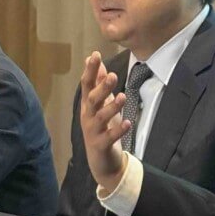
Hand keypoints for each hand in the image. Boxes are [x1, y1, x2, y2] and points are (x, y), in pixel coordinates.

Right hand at [80, 51, 128, 192]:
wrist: (101, 161)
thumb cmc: (101, 127)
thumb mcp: (100, 103)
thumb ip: (97, 81)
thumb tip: (93, 59)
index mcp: (88, 105)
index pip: (87, 84)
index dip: (91, 70)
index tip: (95, 54)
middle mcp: (88, 116)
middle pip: (92, 99)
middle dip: (102, 87)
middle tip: (113, 75)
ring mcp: (93, 131)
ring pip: (101, 117)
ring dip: (112, 106)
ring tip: (123, 96)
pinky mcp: (101, 145)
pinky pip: (109, 137)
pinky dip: (118, 130)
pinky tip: (127, 123)